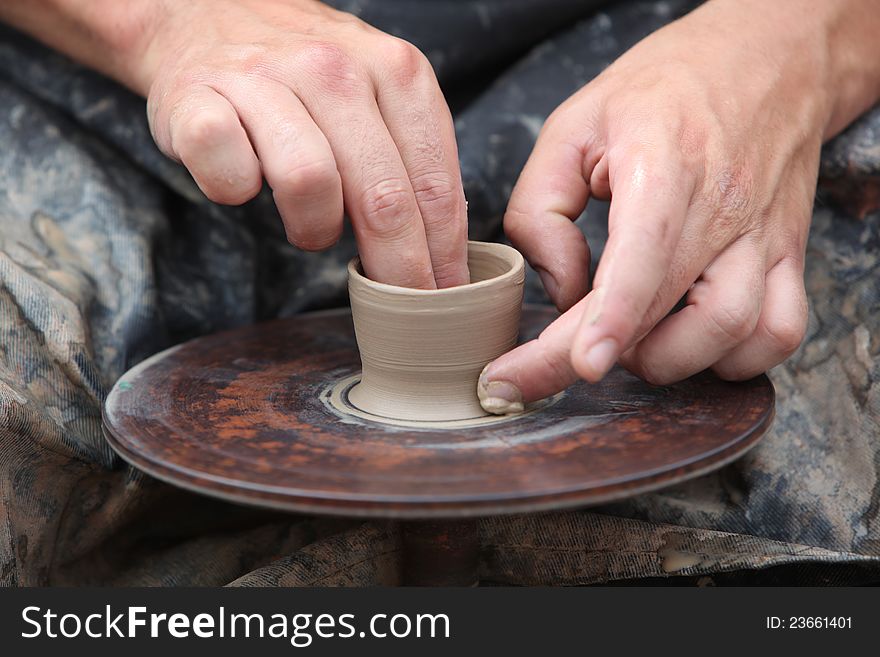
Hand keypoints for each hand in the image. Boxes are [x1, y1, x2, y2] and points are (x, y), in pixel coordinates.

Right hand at [131, 0, 467, 288]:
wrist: (207, 12)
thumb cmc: (307, 75)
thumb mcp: (379, 97)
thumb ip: (413, 162)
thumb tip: (444, 254)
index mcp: (396, 72)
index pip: (435, 187)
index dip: (444, 256)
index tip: (447, 299)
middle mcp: (334, 69)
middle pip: (384, 199)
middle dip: (398, 271)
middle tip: (398, 307)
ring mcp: (264, 79)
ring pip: (310, 185)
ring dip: (314, 228)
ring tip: (310, 227)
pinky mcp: (198, 100)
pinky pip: (230, 176)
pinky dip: (238, 193)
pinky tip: (246, 184)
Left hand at [478, 0, 879, 411]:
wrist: (766, 59)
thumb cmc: (663, 91)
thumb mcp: (572, 126)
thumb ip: (541, 209)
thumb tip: (560, 289)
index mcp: (664, 165)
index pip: (644, 255)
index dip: (612, 318)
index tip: (580, 365)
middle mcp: (725, 207)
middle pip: (673, 314)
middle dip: (602, 358)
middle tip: (550, 363)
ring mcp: (765, 237)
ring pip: (734, 334)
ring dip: (668, 359)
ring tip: (627, 337)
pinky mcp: (789, 256)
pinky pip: (777, 335)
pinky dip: (731, 359)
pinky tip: (688, 340)